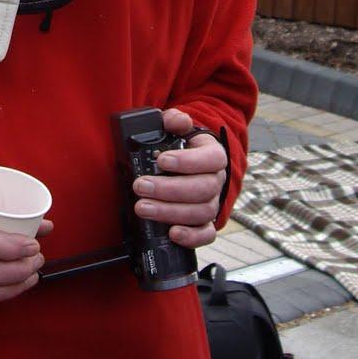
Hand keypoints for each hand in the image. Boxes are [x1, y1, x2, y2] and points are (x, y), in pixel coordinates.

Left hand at [133, 108, 226, 249]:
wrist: (190, 164)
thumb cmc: (182, 147)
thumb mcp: (177, 129)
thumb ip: (175, 120)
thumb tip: (175, 120)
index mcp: (213, 155)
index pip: (210, 159)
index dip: (187, 161)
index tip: (161, 160)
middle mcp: (217, 181)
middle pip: (202, 189)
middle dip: (169, 189)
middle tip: (140, 186)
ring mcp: (212, 203)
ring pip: (201, 212)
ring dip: (170, 212)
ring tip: (143, 207)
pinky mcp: (205, 223)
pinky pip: (206, 234)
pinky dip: (191, 237)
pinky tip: (172, 234)